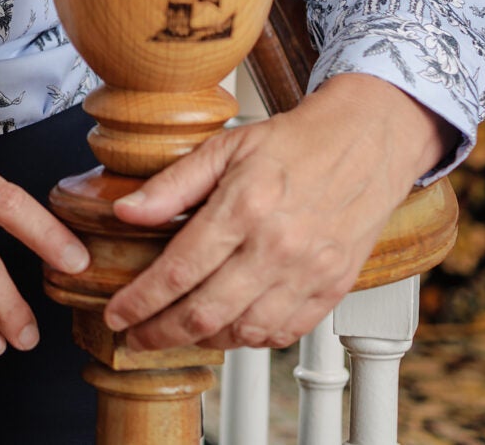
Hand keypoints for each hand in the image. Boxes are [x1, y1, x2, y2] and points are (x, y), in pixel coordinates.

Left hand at [104, 72, 448, 351]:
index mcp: (245, 206)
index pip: (179, 270)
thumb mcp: (225, 146)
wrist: (367, 143)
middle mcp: (278, 246)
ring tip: (177, 332)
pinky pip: (283, 333)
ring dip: (202, 341)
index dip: (141, 301)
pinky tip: (227, 329)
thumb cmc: (295, 143)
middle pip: (206, 312)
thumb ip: (173, 184)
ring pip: (243, 332)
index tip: (117, 315)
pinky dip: (248, 340)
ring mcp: (309, 273)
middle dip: (160, 332)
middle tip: (135, 337)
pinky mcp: (333, 289)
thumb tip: (125, 211)